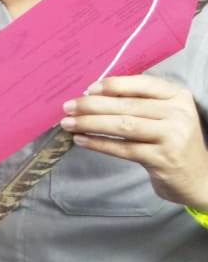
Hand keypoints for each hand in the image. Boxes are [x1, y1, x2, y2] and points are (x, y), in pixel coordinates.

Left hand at [62, 76, 207, 208]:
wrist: (198, 178)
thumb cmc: (172, 140)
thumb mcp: (164, 115)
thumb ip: (139, 102)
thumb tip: (93, 94)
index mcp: (178, 96)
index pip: (143, 83)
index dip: (114, 85)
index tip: (88, 89)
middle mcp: (178, 114)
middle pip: (127, 106)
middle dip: (92, 105)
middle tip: (67, 107)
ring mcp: (173, 137)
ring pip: (123, 126)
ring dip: (91, 123)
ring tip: (68, 123)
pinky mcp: (163, 159)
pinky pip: (124, 149)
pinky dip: (99, 143)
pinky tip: (81, 140)